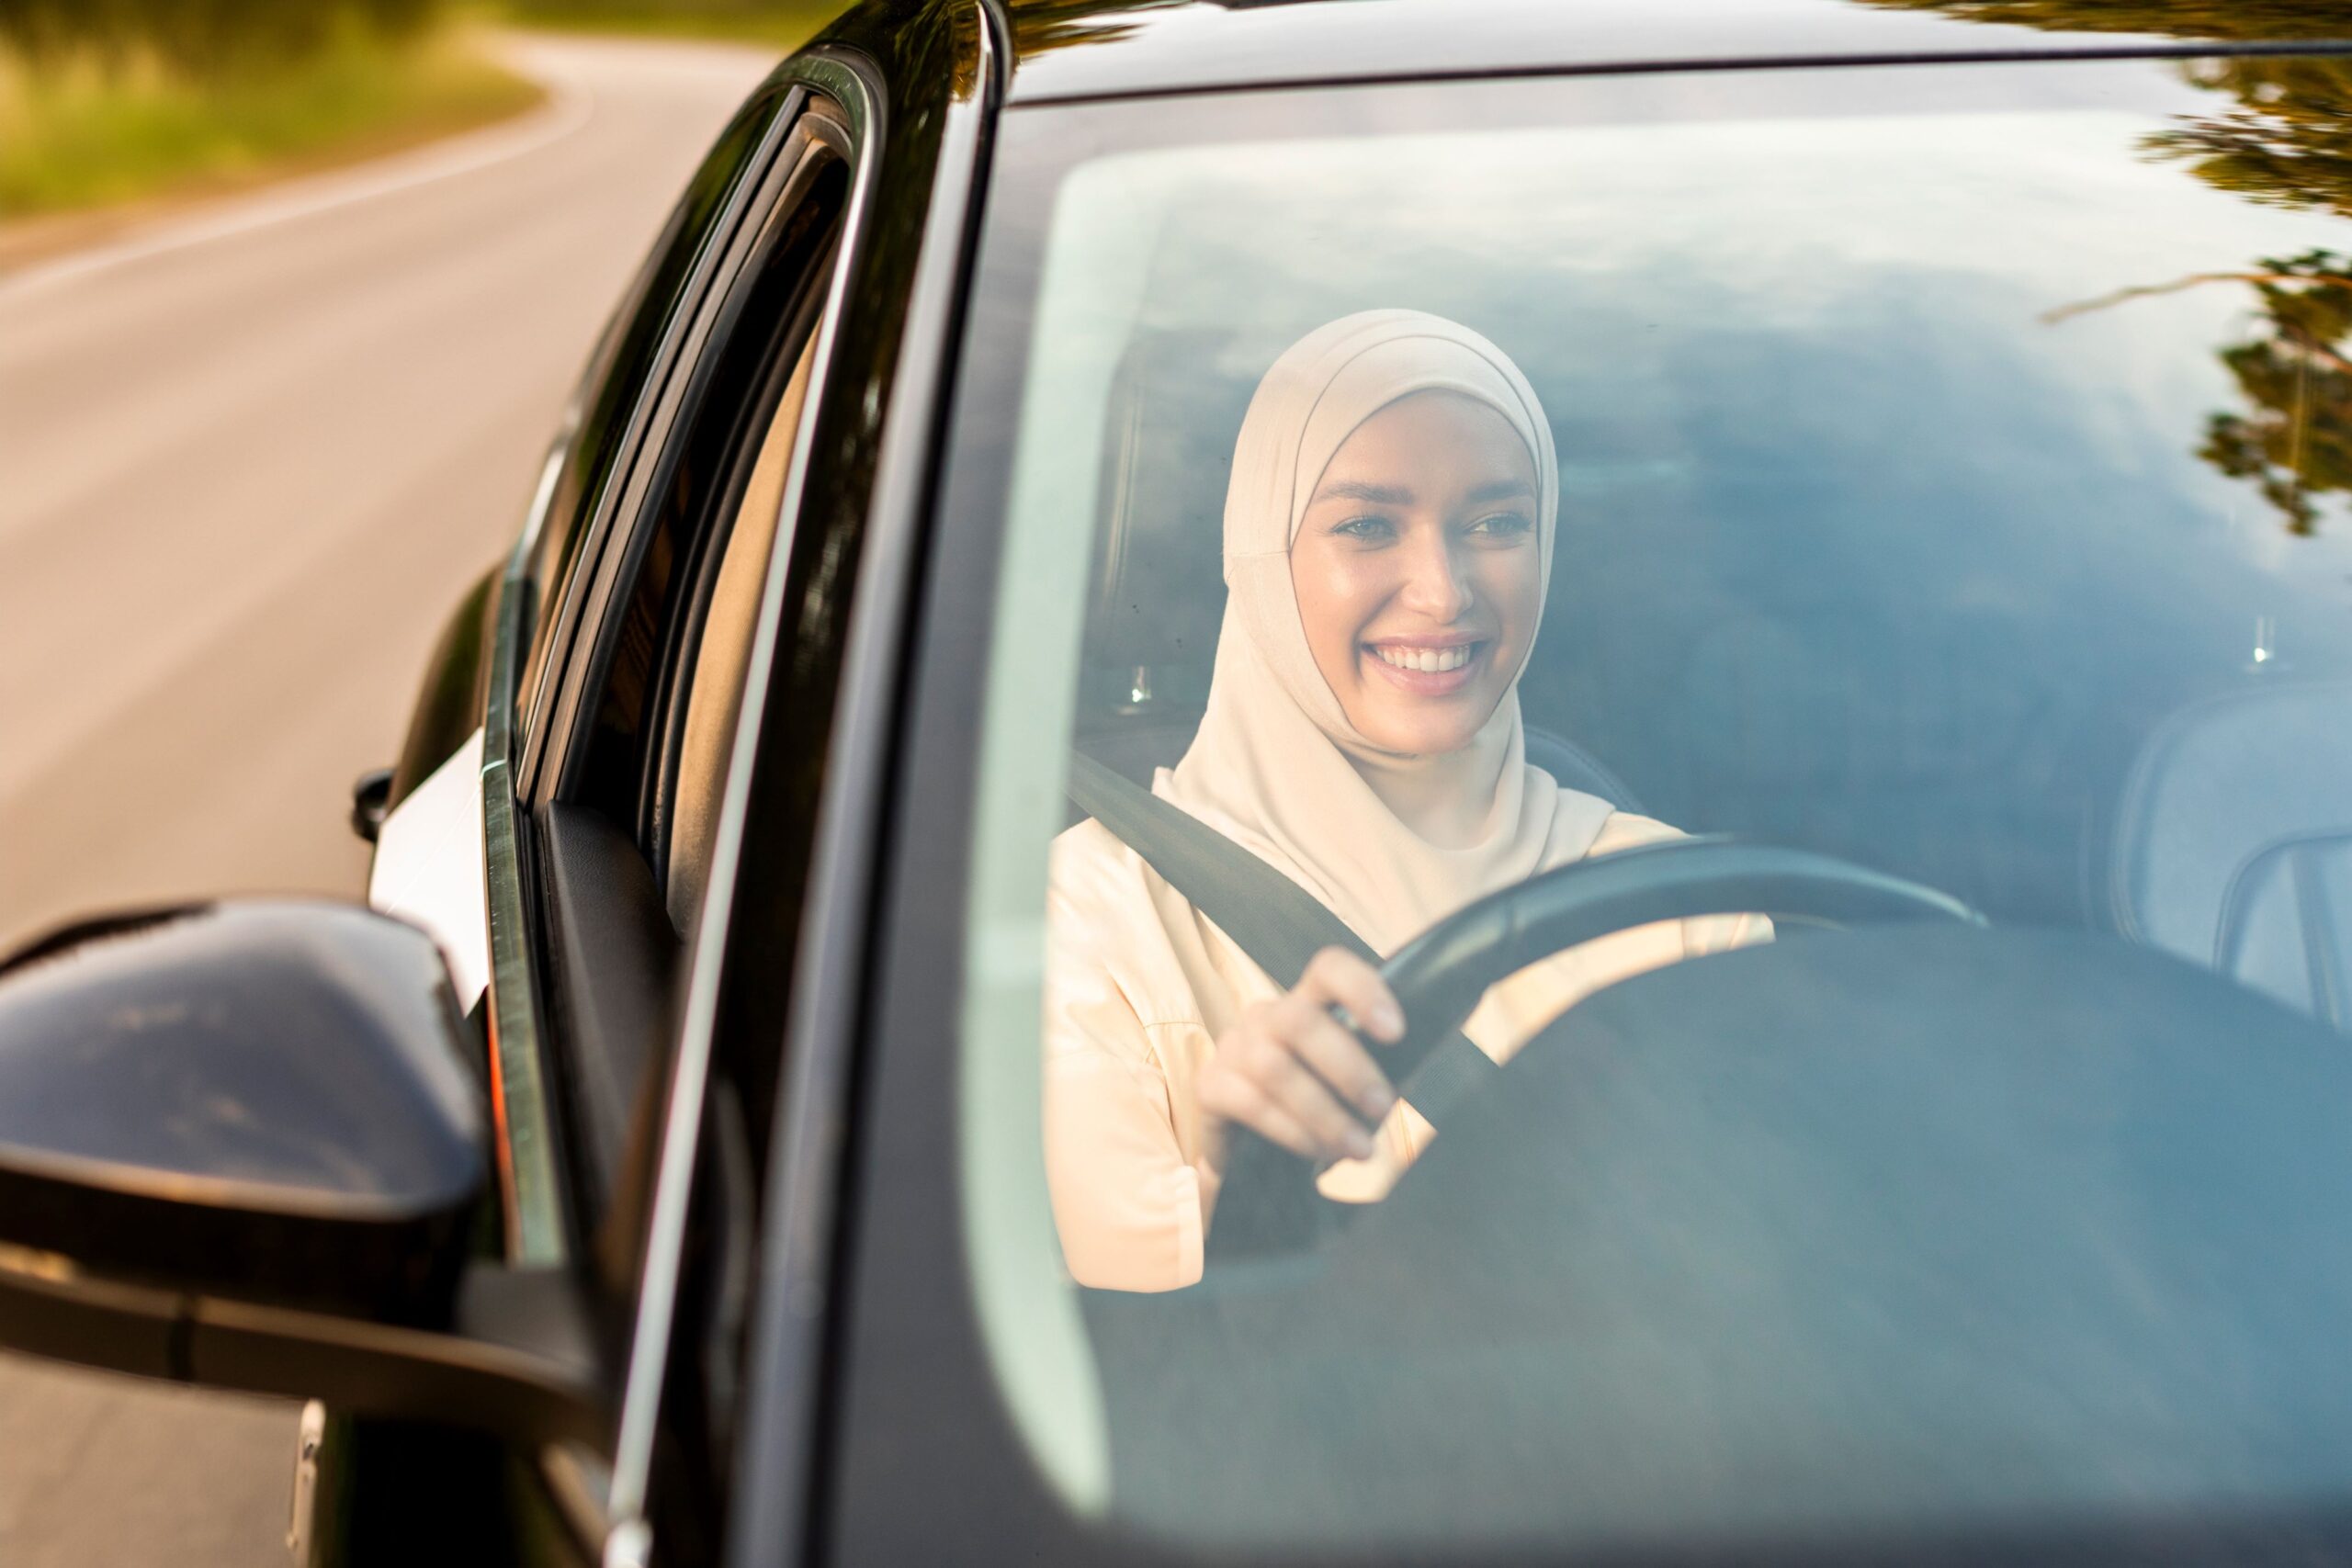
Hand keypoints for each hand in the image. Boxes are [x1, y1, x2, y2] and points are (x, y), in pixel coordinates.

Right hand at [1198, 947, 1403, 1175]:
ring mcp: (1232, 1048)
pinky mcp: (1209, 1086)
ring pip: (1275, 1067)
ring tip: (1356, 1147)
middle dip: (1347, 1068)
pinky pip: (1250, 1103)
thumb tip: (1408, 1081)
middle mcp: (1265, 1016)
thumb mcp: (1347, 1084)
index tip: (1395, 1033)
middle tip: (1381, 1108)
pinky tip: (1315, 1152)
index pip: (1329, 968)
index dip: (1362, 990)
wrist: (1254, 1155)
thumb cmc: (1316, 1109)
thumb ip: (1373, 1070)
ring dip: (1323, 1113)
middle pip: (1299, 1020)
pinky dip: (1291, 1131)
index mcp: (1307, 1003)